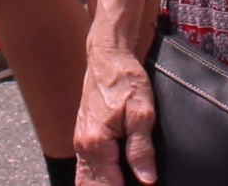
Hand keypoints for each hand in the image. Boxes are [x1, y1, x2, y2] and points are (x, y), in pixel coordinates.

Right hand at [75, 41, 158, 184]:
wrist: (108, 55)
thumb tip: (147, 179)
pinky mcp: (83, 134)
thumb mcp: (141, 113)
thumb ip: (142, 149)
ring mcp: (81, 141)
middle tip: (131, 184)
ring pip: (84, 180)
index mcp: (97, 144)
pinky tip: (107, 179)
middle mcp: (84, 146)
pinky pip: (84, 167)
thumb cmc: (125, 79)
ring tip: (120, 183)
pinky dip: (94, 179)